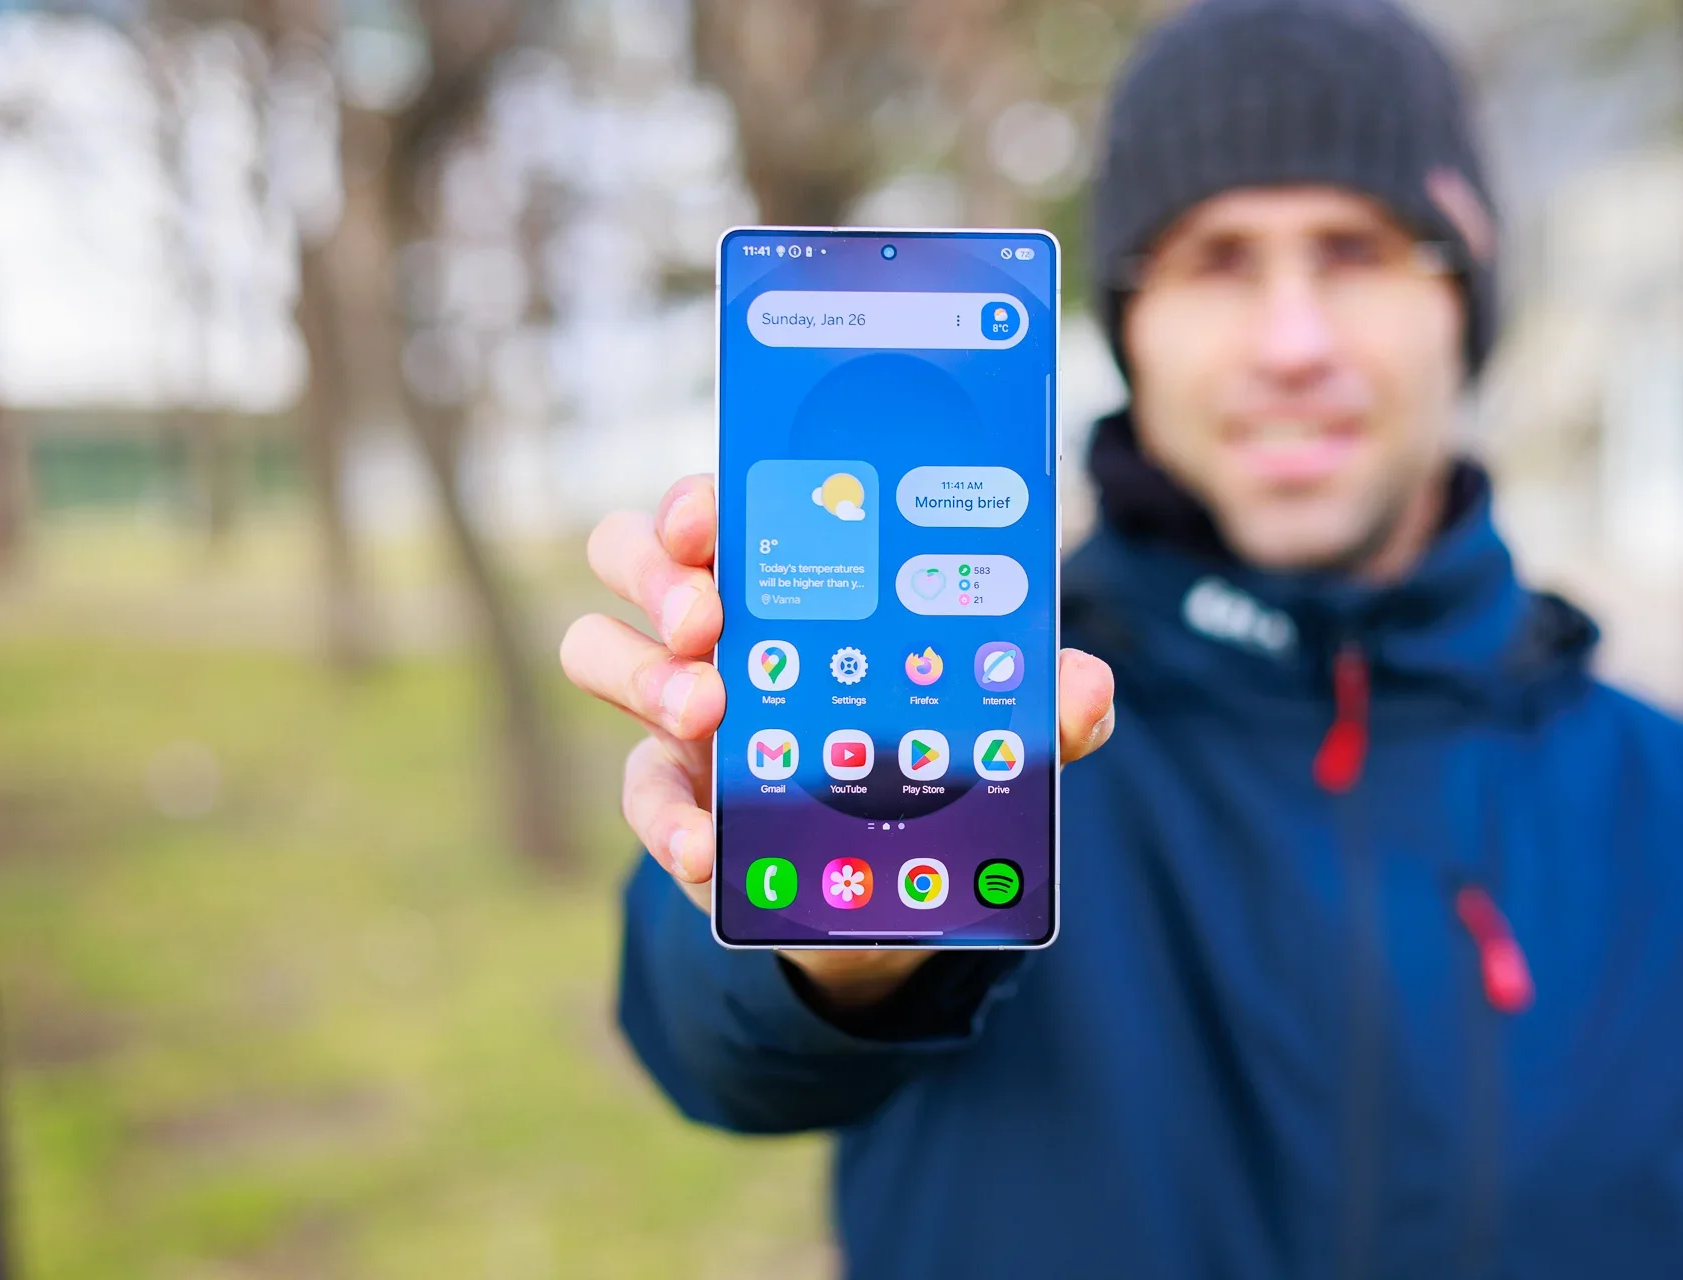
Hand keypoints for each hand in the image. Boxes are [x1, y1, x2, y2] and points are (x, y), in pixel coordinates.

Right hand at [562, 474, 1115, 1007]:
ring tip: (709, 708)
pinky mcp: (669, 796)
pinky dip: (665, 821)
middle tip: (708, 615)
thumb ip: (1044, 709)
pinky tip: (706, 845)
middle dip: (656, 570)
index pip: (717, 507)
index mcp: (786, 579)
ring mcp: (678, 708)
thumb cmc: (931, 761)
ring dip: (639, 671)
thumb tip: (1087, 686)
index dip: (698, 498)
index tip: (710, 515)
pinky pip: (636, 792)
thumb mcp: (998, 733)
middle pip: (629, 552)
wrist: (887, 885)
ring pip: (595, 647)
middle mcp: (715, 627)